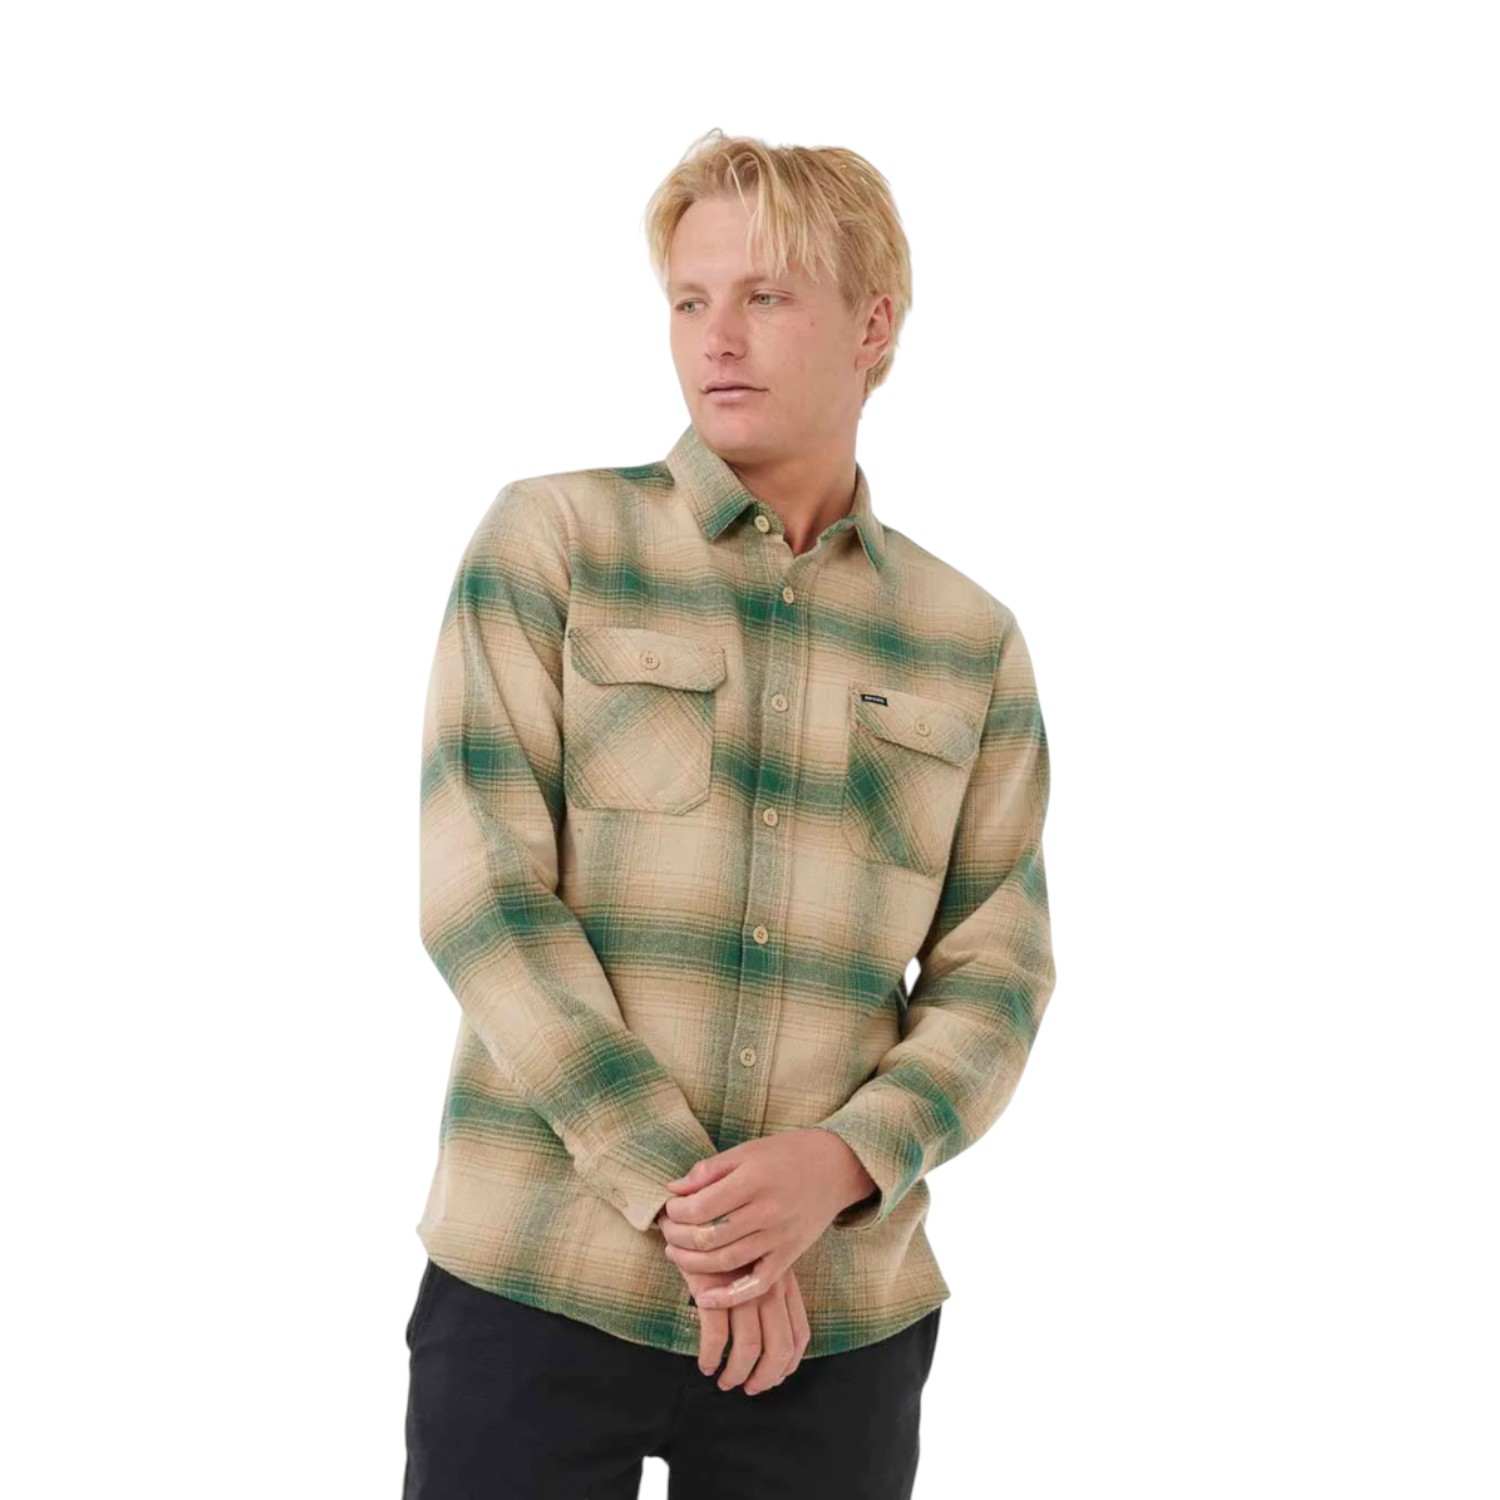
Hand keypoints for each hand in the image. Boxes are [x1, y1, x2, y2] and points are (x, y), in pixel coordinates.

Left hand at [658, 1128, 874, 1312]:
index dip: (676, 1212)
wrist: (834, 1167)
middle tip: (665, 1231)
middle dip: (677, 1237)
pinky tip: (705, 1298)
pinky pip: (757, 1284)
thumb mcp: (746, 1151)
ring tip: (675, 1253)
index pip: (701, 1206)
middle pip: (709, 1236)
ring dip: (693, 1263)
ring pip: (727, 1261)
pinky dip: (730, 1296)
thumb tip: (674, 1190)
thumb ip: (709, 1170)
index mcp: (753, 1180)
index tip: (668, 1209)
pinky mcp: (789, 1256)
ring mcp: (779, 1237)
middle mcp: (767, 1211)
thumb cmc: (786, 1154)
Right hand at [660, 1223, 810, 1393]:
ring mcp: (741, 1285)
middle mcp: (768, 1285)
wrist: (699, 1206)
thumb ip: (768, 1288)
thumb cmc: (727, 1234)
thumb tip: (767, 1337)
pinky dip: (710, 1356)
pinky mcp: (713, 1286)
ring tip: (724, 1381)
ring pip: (749, 1347)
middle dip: (766, 1376)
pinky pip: (716, 1336)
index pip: (799, 1332)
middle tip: (749, 1388)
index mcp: (784, 1280)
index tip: (774, 1377)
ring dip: (737, 1373)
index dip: (789, 1363)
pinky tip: (705, 1363)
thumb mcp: (757, 1257)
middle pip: (779, 1346)